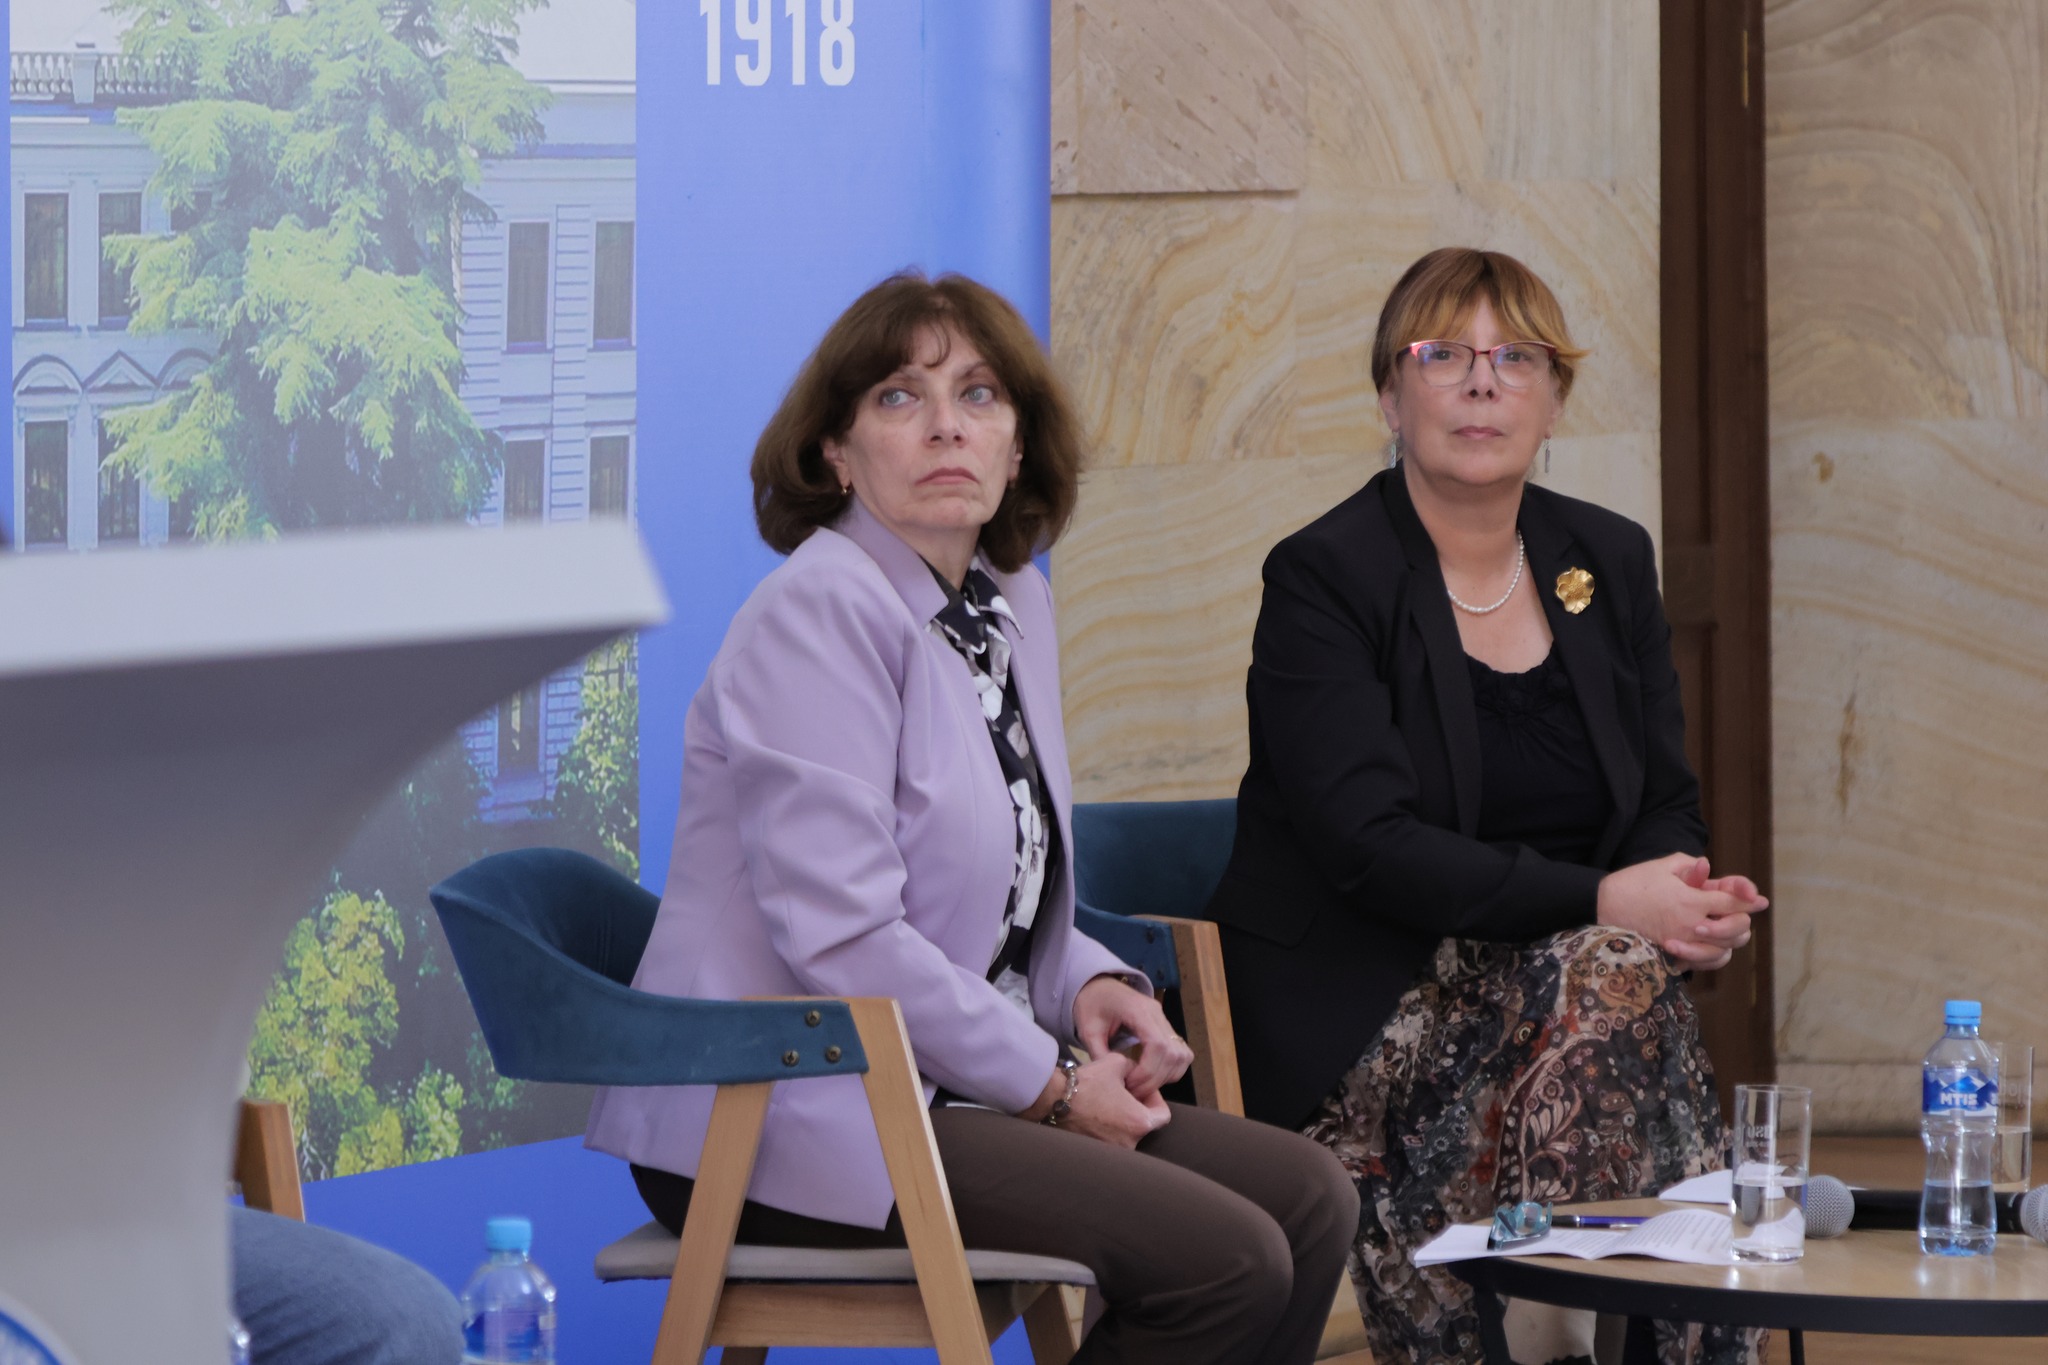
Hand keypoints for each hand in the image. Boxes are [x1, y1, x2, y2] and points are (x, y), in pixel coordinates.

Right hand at [1020, 1052, 1167, 1147]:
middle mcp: (1129, 1143)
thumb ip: (1133, 1067)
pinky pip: (1109, 1141)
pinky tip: (1095, 1114)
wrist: (1053, 1100)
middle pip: (1143, 1125)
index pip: (1163, 1116)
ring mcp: (1112, 1152)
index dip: (1155, 1099)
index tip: (1142, 1089)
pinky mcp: (1096, 1155)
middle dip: (1136, 1108)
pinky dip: (1107, 1129)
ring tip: (1106, 1104)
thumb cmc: (1086, 1083)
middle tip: (1123, 1094)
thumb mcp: (1116, 1063)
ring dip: (1121, 1119)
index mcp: (1139, 1122)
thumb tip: (1135, 1072)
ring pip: (1126, 1133)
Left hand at [1072, 974, 1193, 1100]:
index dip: (1148, 1070)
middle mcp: (1158, 1014)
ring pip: (1182, 1055)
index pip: (1158, 1044)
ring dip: (1166, 1076)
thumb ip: (1100, 1054)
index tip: (1131, 1084)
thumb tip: (1113, 1082)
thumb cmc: (1091, 1005)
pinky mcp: (1167, 1027)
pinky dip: (1172, 1069)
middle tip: (1134, 1091)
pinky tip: (1152, 1076)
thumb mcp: (1088, 1030)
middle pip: (1173, 1053)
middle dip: (1155, 1078)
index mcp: (1138, 1010)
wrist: (1098, 986)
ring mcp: (1165, 1020)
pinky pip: (1182, 1053)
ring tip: (1142, 1085)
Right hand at [1597, 853, 1768, 968]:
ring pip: (1725, 949)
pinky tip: (1714, 946)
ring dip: (1731, 939)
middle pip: (1736, 929)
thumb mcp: (1663, 866)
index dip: (1749, 900)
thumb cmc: (1633, 883)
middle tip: (1742, 914)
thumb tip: (1708, 867)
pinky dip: (1715, 955)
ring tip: (1730, 930)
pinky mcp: (1672, 955)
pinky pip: (1705, 962)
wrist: (1603, 906)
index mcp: (1692, 900)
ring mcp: (1682, 944)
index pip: (1733, 903)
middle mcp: (1691, 925)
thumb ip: (1691, 866)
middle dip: (1743, 920)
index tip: (1759, 900)